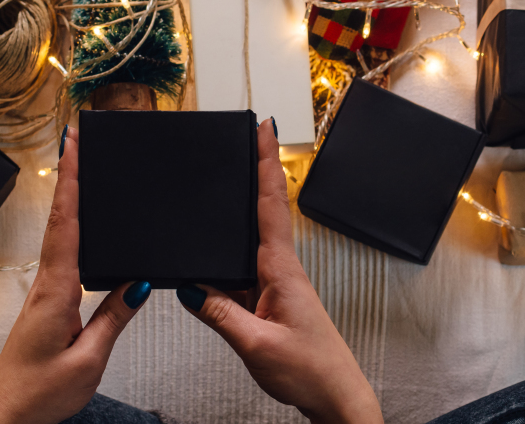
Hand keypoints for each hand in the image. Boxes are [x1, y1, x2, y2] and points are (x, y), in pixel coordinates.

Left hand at [0, 127, 152, 423]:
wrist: (4, 420)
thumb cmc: (40, 396)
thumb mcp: (89, 359)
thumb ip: (115, 317)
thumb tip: (138, 282)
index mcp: (57, 292)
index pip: (68, 224)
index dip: (72, 180)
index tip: (75, 144)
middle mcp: (46, 286)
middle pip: (61, 218)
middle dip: (69, 174)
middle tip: (77, 137)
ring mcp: (44, 294)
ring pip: (59, 234)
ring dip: (69, 197)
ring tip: (80, 166)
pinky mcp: (46, 306)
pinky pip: (62, 256)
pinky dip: (71, 227)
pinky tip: (81, 225)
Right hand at [175, 118, 382, 422]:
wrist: (335, 397)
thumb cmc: (310, 371)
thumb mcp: (256, 344)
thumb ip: (220, 314)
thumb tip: (188, 287)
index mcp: (281, 270)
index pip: (271, 205)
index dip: (265, 164)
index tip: (262, 128)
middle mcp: (279, 270)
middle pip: (260, 211)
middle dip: (250, 172)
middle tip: (238, 137)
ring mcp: (274, 284)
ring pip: (246, 242)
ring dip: (236, 213)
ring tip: (218, 184)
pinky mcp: (267, 301)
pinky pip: (238, 271)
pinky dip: (221, 257)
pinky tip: (205, 257)